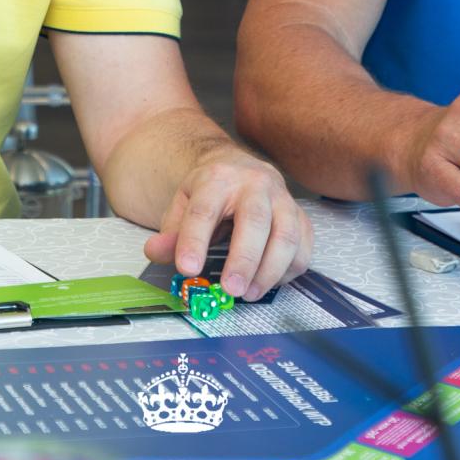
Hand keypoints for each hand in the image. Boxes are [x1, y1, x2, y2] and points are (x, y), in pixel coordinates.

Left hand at [142, 149, 311, 300]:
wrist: (236, 166)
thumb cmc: (210, 191)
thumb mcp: (181, 204)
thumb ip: (170, 232)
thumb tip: (156, 252)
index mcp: (217, 179)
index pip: (204, 210)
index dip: (194, 241)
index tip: (187, 269)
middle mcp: (254, 183)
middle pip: (255, 220)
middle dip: (244, 259)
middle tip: (231, 290)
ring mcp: (282, 198)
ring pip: (287, 234)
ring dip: (270, 270)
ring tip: (249, 293)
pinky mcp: (299, 214)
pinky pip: (304, 244)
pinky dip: (290, 269)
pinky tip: (270, 281)